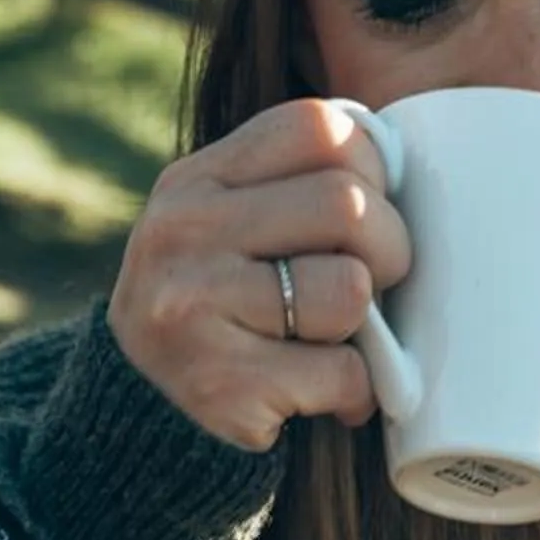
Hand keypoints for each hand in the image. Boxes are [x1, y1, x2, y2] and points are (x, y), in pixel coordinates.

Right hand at [108, 98, 411, 449]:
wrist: (137, 410)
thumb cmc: (219, 304)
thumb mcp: (227, 222)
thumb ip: (294, 187)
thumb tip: (402, 174)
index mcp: (196, 179)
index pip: (318, 128)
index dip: (369, 168)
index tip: (360, 213)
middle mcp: (184, 231)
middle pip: (347, 203)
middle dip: (389, 250)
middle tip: (370, 285)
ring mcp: (193, 307)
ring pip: (351, 290)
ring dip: (366, 328)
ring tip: (331, 340)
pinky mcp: (220, 384)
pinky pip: (344, 373)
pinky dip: (353, 392)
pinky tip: (320, 393)